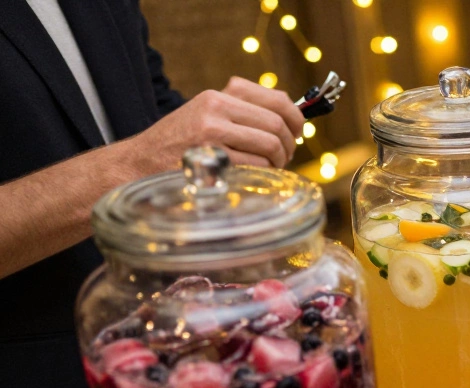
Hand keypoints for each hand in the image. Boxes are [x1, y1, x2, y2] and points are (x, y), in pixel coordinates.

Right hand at [124, 77, 304, 171]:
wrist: (138, 165)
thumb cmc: (179, 146)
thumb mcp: (207, 117)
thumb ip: (243, 112)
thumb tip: (291, 112)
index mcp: (218, 95)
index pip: (276, 98)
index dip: (297, 117)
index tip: (299, 131)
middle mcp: (216, 108)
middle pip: (277, 124)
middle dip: (290, 144)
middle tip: (285, 157)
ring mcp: (212, 132)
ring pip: (270, 145)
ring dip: (278, 162)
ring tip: (270, 168)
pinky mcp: (211, 157)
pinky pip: (256, 165)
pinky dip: (263, 174)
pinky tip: (255, 177)